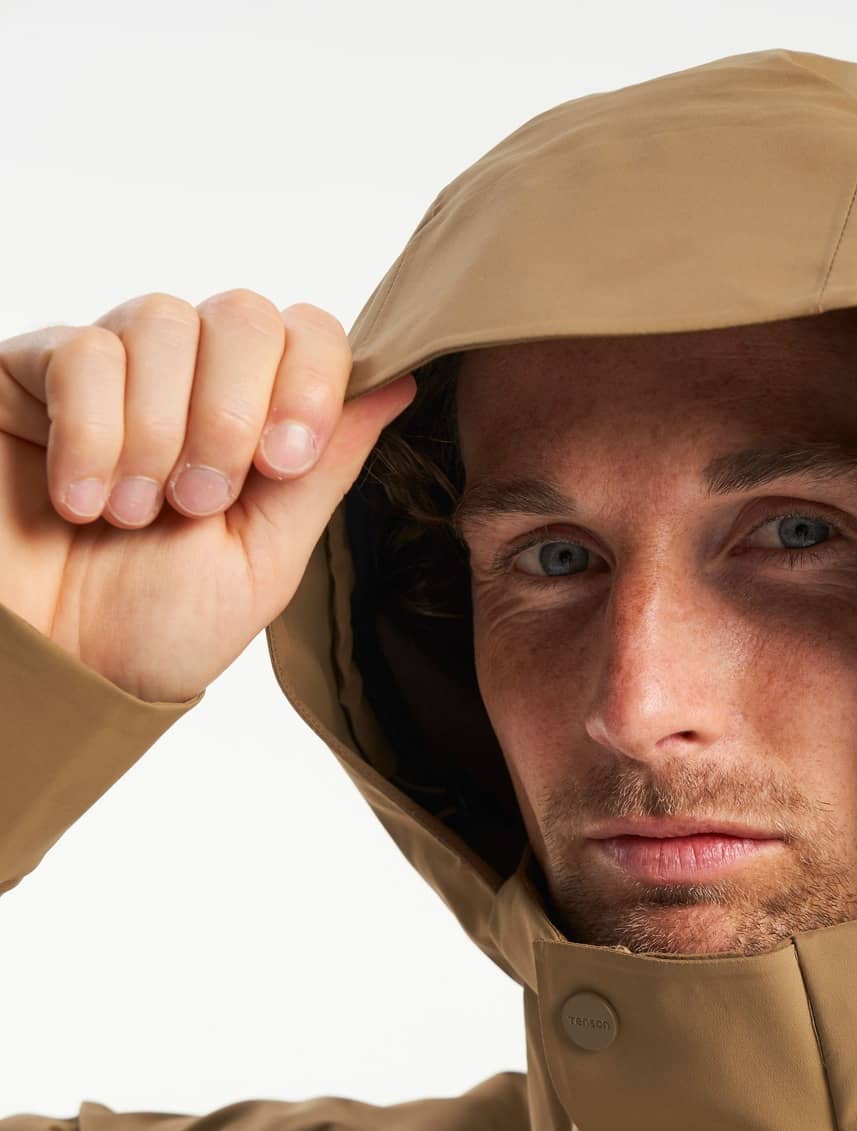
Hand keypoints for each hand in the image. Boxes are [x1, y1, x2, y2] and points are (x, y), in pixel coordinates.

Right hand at [0, 289, 413, 701]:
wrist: (54, 667)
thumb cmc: (155, 628)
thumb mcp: (263, 561)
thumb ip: (325, 470)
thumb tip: (397, 380)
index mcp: (255, 419)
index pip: (309, 335)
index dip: (311, 382)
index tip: (285, 462)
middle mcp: (187, 377)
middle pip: (245, 314)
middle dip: (232, 413)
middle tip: (198, 503)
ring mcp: (111, 365)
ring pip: (164, 322)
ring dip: (158, 433)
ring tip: (132, 515)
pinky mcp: (32, 371)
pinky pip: (81, 351)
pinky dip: (90, 432)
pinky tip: (79, 498)